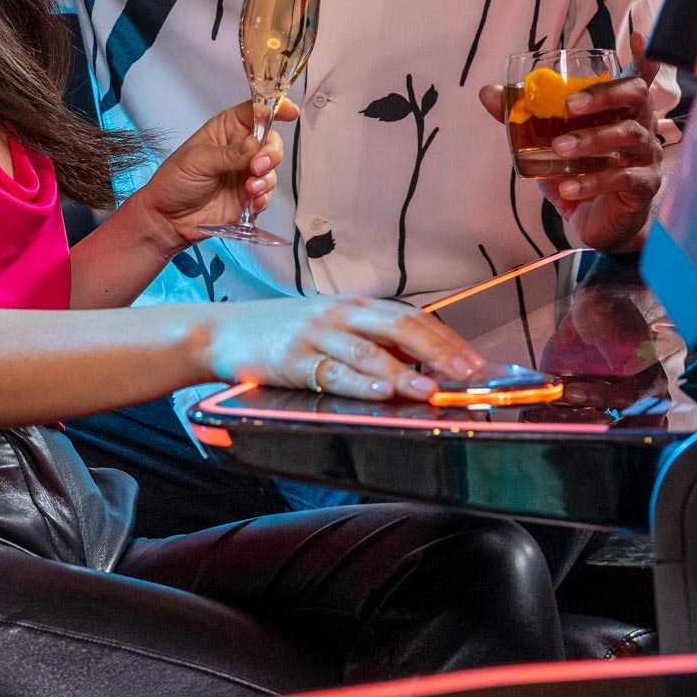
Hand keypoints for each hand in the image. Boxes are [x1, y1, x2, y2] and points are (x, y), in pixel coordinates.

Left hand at [130, 97, 299, 249]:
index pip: (254, 112)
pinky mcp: (249, 196)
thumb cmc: (176, 181)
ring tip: (250, 190)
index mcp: (225, 129)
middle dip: (271, 153)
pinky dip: (265, 197)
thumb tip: (255, 145)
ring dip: (267, 178)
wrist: (169, 219)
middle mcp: (240, 148)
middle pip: (270, 140)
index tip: (290, 113)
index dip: (273, 109)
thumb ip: (230, 154)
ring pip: (272, 168)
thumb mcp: (198, 161)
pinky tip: (253, 203)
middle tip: (258, 167)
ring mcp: (246, 172)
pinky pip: (268, 193)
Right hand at [204, 296, 486, 401]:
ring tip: (430, 389)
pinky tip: (382, 390)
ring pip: (369, 351)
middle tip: (466, 374)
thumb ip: (370, 342)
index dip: (445, 339)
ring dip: (403, 371)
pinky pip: (332, 371)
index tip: (474, 361)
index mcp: (354, 306)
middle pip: (399, 327)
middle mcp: (340, 314)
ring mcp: (316, 334)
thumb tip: (420, 366)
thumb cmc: (282, 334)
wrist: (222, 332)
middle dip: (437, 351)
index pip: (410, 317)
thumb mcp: (330, 328)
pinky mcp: (292, 358)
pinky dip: (360, 381)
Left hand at [479, 32, 665, 251]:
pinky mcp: (643, 187)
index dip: (643, 58)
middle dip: (603, 95)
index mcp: (620, 112)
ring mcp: (646, 157)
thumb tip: (488, 92)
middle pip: (636, 97)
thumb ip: (523, 119)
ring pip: (629, 135)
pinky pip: (623, 178)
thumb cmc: (578, 175)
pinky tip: (568, 187)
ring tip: (559, 149)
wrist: (595, 225)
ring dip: (592, 140)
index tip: (639, 36)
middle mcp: (641, 127)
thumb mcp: (546, 146)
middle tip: (569, 106)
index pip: (636, 79)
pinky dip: (593, 181)